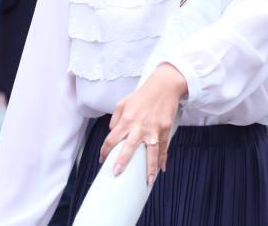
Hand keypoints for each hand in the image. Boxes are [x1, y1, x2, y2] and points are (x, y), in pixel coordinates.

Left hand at [98, 63, 187, 187]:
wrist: (164, 86)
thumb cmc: (142, 95)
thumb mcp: (123, 102)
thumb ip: (115, 118)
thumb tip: (112, 132)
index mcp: (126, 120)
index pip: (112, 138)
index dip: (105, 151)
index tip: (102, 161)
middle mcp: (139, 126)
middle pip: (129, 147)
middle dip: (122, 161)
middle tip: (117, 174)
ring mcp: (153, 129)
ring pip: (150, 152)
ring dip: (149, 168)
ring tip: (148, 182)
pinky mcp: (165, 129)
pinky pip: (163, 147)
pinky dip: (163, 159)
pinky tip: (161, 169)